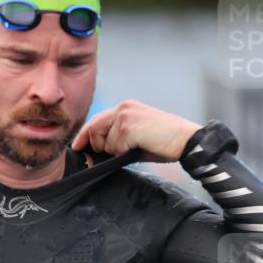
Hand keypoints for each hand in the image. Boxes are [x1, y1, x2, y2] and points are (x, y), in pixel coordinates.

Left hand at [72, 99, 201, 162]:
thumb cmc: (165, 142)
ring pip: (104, 142)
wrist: (185, 140)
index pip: (96, 120)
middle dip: (97, 147)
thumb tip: (98, 154)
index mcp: (126, 107)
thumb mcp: (138, 138)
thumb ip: (118, 140)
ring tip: (136, 148)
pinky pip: (114, 148)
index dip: (84, 135)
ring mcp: (124, 117)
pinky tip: (140, 148)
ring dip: (116, 152)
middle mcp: (123, 108)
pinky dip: (123, 153)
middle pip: (94, 130)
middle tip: (110, 155)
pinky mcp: (127, 128)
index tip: (76, 147)